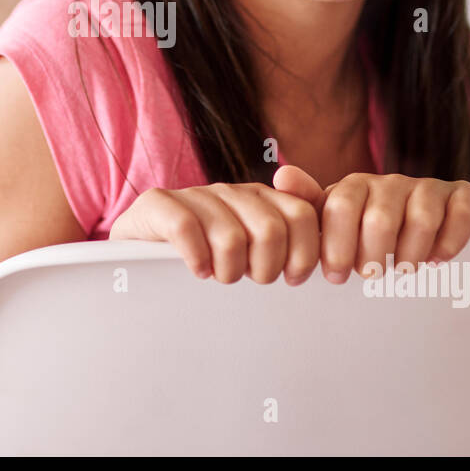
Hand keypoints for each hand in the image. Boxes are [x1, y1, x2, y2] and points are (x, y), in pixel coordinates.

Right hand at [109, 183, 320, 284]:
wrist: (137, 257)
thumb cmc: (207, 262)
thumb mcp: (254, 254)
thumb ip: (294, 245)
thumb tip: (332, 254)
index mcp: (261, 199)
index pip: (303, 216)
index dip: (304, 254)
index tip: (292, 279)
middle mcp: (231, 191)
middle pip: (272, 229)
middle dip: (265, 268)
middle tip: (248, 279)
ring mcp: (193, 195)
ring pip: (231, 236)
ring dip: (228, 271)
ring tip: (218, 276)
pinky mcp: (157, 204)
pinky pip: (185, 229)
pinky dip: (195, 259)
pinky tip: (195, 270)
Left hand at [273, 165, 469, 283]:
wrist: (427, 228)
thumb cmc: (369, 234)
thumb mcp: (335, 224)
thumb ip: (309, 205)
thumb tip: (282, 175)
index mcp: (355, 187)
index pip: (340, 207)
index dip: (337, 246)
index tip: (337, 277)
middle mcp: (391, 183)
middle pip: (378, 219)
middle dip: (373, 256)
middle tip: (372, 276)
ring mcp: (428, 188)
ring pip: (420, 219)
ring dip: (410, 254)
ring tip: (403, 271)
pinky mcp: (462, 196)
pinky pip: (459, 214)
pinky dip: (449, 243)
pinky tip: (437, 260)